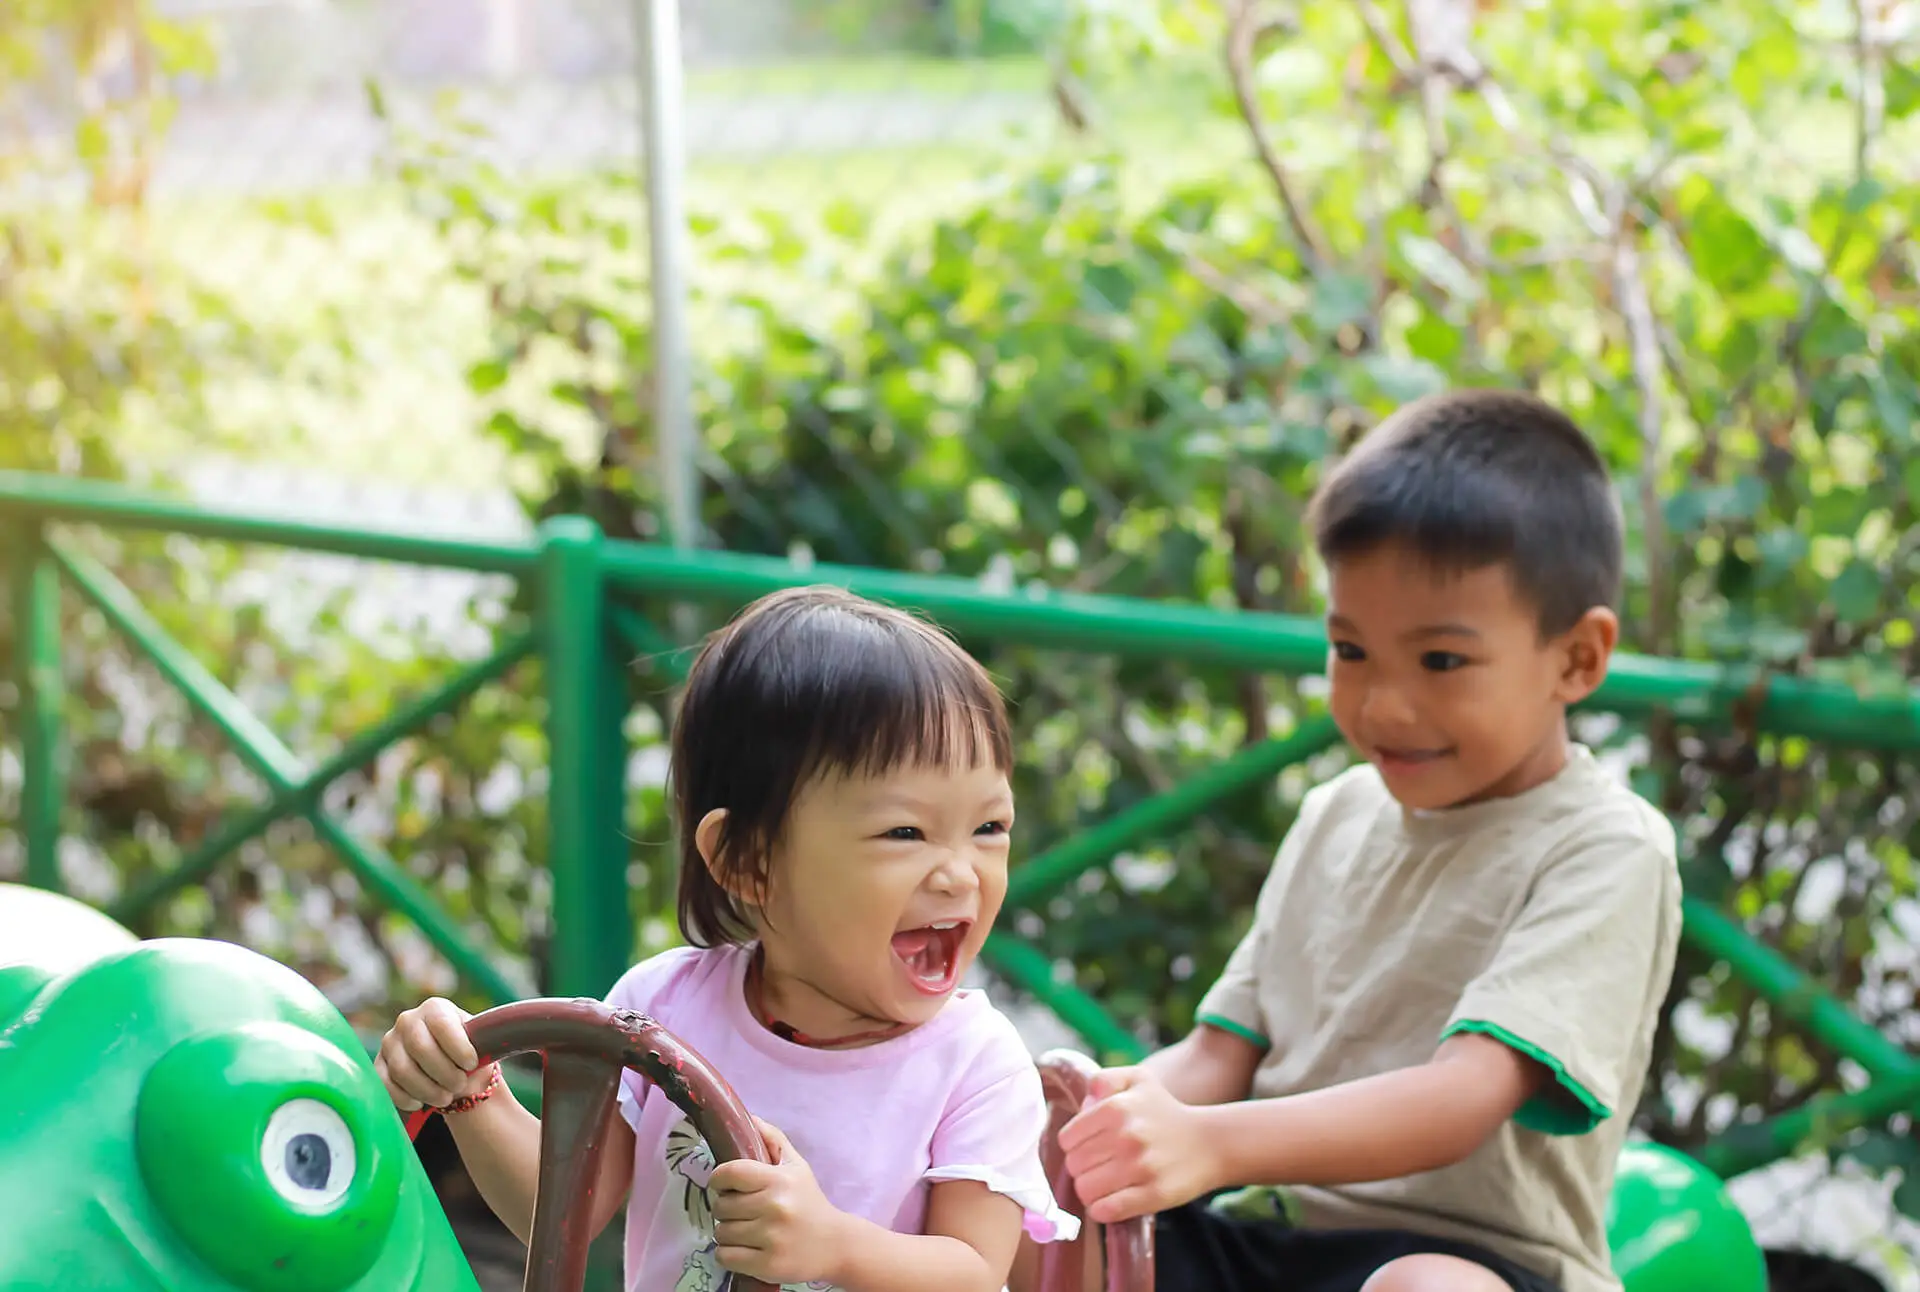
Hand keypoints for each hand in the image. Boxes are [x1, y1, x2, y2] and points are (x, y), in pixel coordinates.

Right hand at [374, 997, 493, 1111]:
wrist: (451, 1069)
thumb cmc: (468, 1053)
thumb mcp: (479, 1043)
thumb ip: (483, 1040)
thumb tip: (492, 1043)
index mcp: (435, 1008)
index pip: (442, 1024)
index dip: (458, 1046)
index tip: (472, 1064)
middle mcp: (408, 1021)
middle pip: (420, 1048)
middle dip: (443, 1072)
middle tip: (460, 1085)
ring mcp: (390, 1043)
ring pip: (403, 1069)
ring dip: (427, 1089)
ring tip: (446, 1098)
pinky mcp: (379, 1066)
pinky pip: (385, 1085)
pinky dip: (404, 1098)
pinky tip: (420, 1104)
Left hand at [711, 1118, 848, 1285]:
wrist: (835, 1244)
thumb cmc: (811, 1202)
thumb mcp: (797, 1166)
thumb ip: (774, 1140)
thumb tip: (750, 1117)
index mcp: (780, 1180)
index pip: (731, 1173)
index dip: (718, 1179)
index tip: (722, 1184)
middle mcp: (775, 1207)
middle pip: (722, 1206)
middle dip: (726, 1209)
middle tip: (741, 1211)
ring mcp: (771, 1238)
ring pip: (721, 1233)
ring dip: (727, 1233)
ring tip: (744, 1231)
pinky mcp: (768, 1265)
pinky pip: (725, 1256)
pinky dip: (728, 1254)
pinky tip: (743, 1249)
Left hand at [1057, 1066, 1220, 1223]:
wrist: (1211, 1142)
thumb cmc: (1166, 1112)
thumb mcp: (1138, 1079)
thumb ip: (1104, 1079)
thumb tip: (1084, 1101)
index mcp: (1116, 1107)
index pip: (1067, 1139)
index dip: (1074, 1146)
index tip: (1088, 1148)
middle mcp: (1126, 1136)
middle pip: (1074, 1166)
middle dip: (1082, 1168)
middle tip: (1098, 1166)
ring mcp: (1141, 1167)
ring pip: (1086, 1190)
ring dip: (1091, 1191)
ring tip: (1105, 1184)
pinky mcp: (1154, 1194)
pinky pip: (1107, 1210)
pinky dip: (1102, 1210)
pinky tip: (1111, 1202)